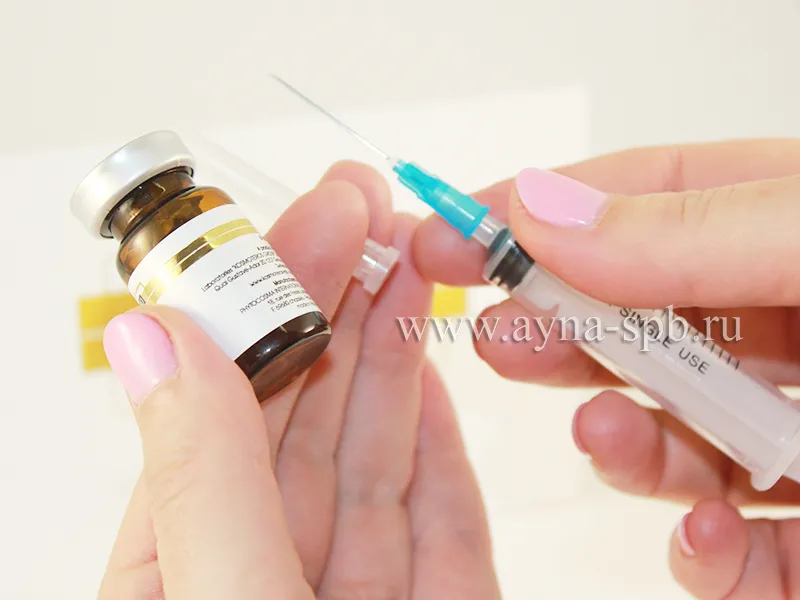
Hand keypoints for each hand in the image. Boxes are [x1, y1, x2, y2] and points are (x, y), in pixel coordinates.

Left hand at [96, 162, 499, 599]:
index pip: (221, 414)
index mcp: (184, 579)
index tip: (315, 225)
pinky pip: (443, 519)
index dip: (265, 309)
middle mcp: (270, 576)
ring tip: (408, 264)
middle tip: (370, 216)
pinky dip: (440, 443)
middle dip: (338, 309)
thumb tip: (159, 337)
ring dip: (391, 355)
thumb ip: (207, 478)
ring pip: (373, 457)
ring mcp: (359, 595)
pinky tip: (431, 371)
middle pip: (303, 421)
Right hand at [414, 139, 799, 598]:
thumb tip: (550, 215)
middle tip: (494, 334)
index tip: (447, 229)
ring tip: (602, 433)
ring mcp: (794, 433)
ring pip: (667, 437)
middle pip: (638, 323)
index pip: (642, 206)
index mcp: (787, 237)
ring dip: (619, 441)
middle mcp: (791, 331)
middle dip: (559, 330)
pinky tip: (707, 536)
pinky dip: (697, 553)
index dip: (540, 213)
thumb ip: (703, 230)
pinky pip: (723, 547)